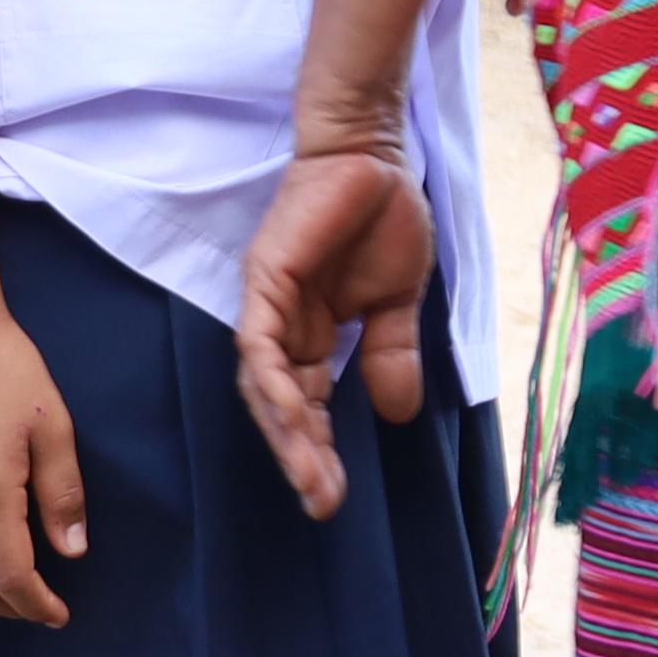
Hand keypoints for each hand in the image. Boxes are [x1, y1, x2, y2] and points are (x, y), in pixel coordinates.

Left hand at [231, 144, 436, 519]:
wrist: (373, 153)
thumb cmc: (382, 214)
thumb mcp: (397, 299)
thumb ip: (390, 352)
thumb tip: (398, 414)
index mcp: (311, 335)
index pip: (307, 406)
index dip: (319, 451)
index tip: (336, 496)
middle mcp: (282, 328)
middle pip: (282, 408)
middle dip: (302, 458)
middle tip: (322, 503)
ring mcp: (268, 306)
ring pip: (265, 386)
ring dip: (287, 435)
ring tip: (313, 479)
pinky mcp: (263, 282)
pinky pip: (259, 345)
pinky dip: (274, 383)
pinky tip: (294, 418)